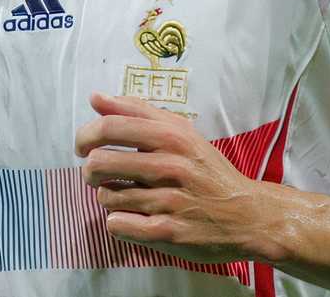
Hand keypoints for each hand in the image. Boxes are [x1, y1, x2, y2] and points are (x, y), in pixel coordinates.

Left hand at [74, 92, 286, 263]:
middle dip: (91, 170)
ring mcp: (169, 201)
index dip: (85, 135)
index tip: (82, 146)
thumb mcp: (182, 132)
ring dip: (109, 197)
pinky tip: (134, 218)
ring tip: (127, 196)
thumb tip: (95, 98)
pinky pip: (117, 225)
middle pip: (100, 162)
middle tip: (99, 174)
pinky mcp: (167, 232)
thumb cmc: (207, 171)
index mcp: (173, 137)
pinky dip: (118, 222)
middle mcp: (171, 166)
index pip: (111, 127)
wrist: (248, 215)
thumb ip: (138, 111)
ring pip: (106, 196)